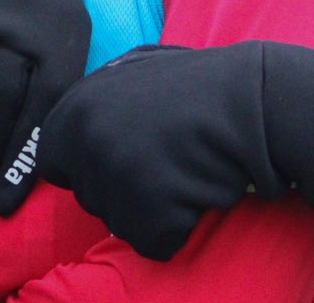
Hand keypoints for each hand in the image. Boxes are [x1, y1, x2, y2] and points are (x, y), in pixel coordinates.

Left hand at [36, 42, 313, 260]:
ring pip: (120, 224)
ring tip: (186, 173)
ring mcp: (117, 175)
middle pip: (90, 198)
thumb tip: (77, 130)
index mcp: (75, 108)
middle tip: (167, 163)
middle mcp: (86, 141)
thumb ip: (98, 100)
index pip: (55, 162)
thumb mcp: (136, 70)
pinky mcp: (149, 209)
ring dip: (152, 210)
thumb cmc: (202, 86)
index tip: (128, 159)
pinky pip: (154, 243)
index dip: (92, 166)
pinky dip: (178, 230)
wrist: (258, 101)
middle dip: (124, 190)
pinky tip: (199, 195)